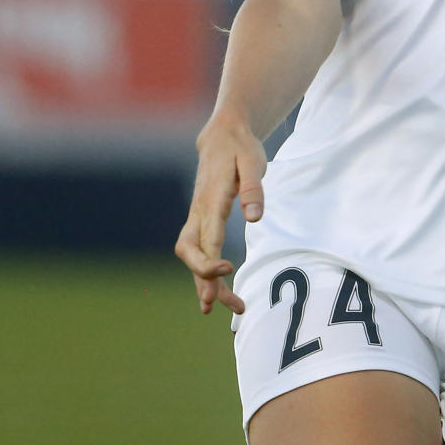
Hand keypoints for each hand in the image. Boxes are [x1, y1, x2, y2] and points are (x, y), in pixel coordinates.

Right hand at [174, 116, 266, 315]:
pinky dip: (204, 274)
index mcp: (212, 198)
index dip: (211, 258)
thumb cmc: (240, 148)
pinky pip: (197, 252)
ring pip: (192, 256)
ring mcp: (197, 216)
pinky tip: (216, 294)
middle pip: (190, 251)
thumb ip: (253, 189)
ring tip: (226, 308)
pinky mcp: (201, 221)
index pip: (207, 235)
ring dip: (204, 282)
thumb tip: (254, 218)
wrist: (222, 136)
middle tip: (220, 304)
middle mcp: (199, 211)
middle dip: (202, 278)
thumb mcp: (253, 161)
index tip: (226, 271)